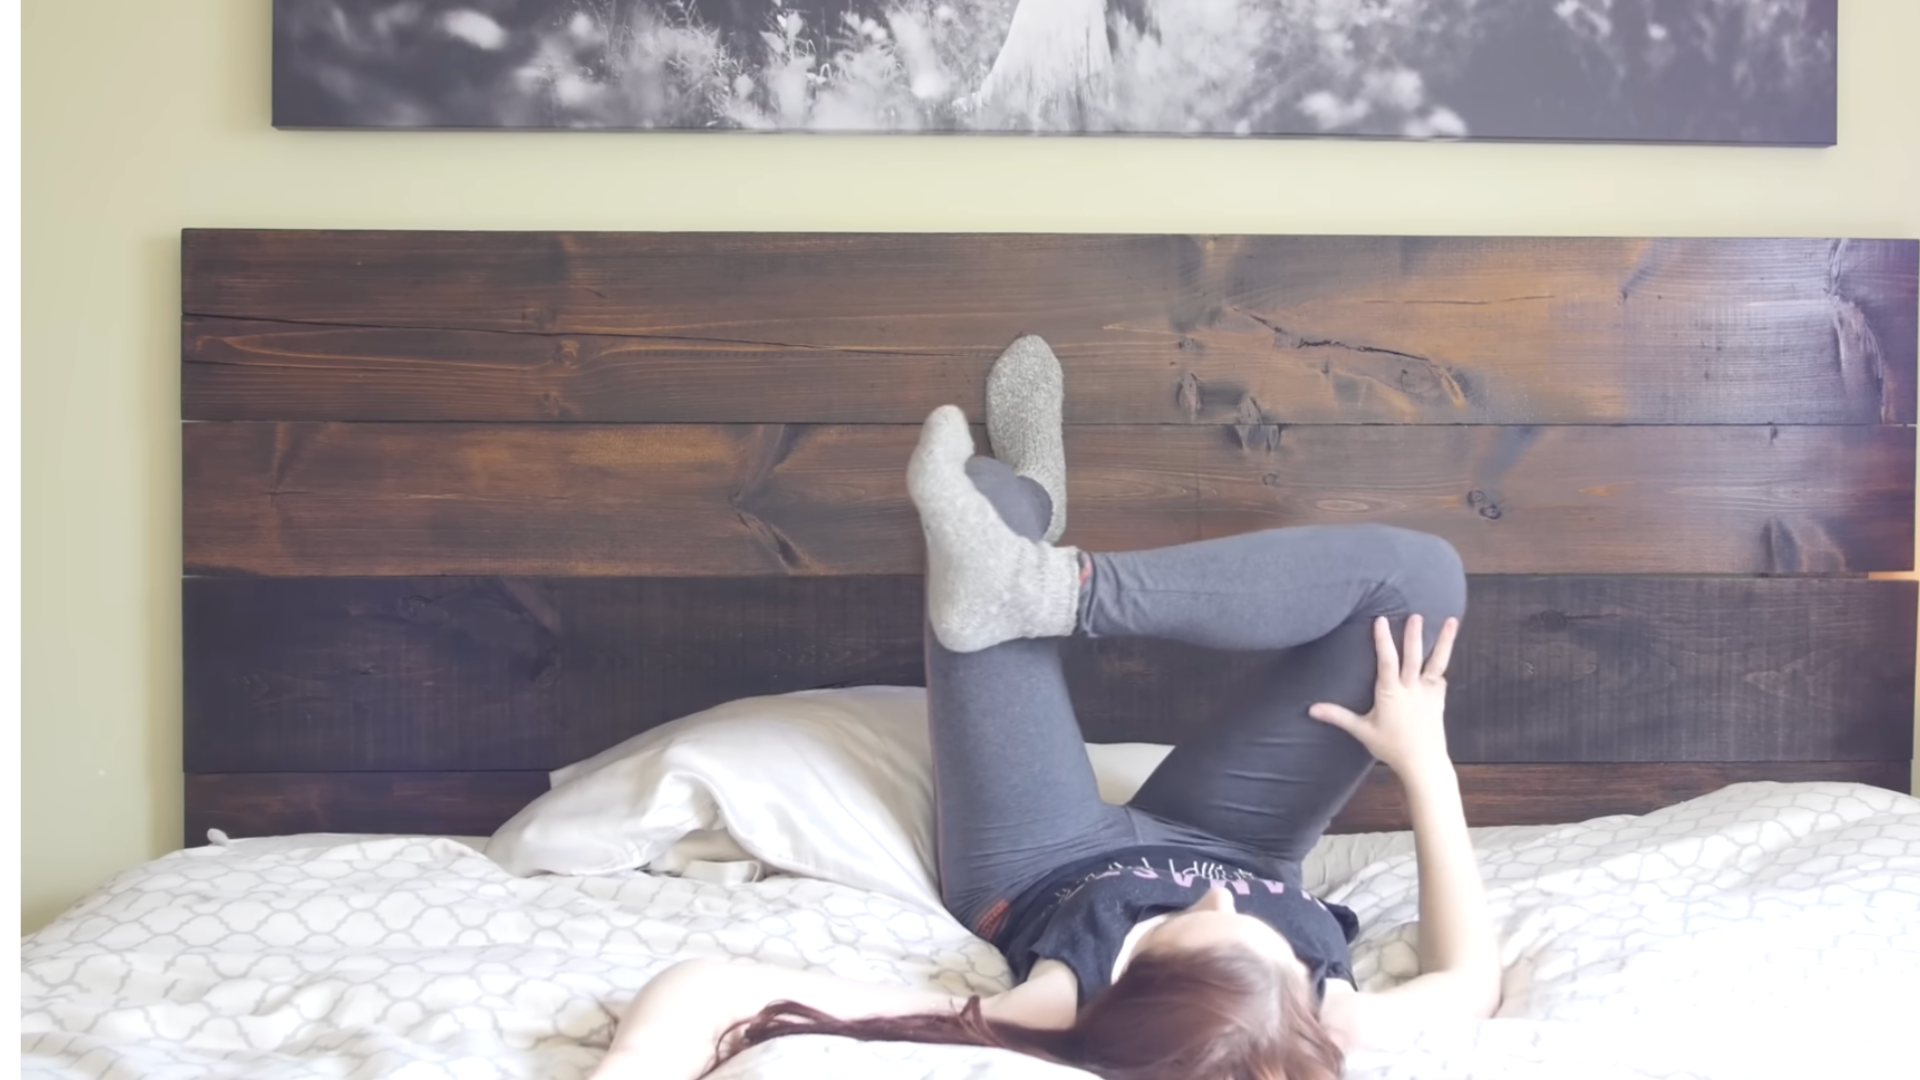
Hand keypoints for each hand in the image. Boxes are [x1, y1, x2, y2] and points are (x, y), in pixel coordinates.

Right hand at [1308, 614, 1458, 779]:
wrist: (1424, 763)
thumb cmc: (1391, 747)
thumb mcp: (1362, 731)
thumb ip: (1338, 716)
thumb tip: (1312, 709)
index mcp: (1391, 693)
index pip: (1387, 661)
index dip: (1383, 640)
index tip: (1381, 620)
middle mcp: (1411, 689)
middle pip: (1413, 656)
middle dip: (1413, 635)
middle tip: (1415, 615)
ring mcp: (1428, 693)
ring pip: (1436, 662)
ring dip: (1443, 641)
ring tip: (1451, 621)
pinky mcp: (1439, 700)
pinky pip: (1441, 679)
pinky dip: (1440, 667)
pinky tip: (1441, 658)